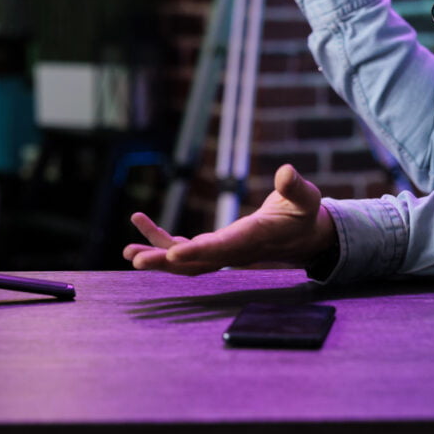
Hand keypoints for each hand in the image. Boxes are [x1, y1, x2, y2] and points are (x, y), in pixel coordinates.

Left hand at [122, 164, 336, 275]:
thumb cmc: (303, 213)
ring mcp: (223, 253)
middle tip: (136, 259)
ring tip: (128, 252)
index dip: (200, 251)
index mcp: (255, 238)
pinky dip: (163, 242)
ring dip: (157, 255)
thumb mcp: (305, 197)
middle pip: (197, 261)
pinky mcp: (216, 248)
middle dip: (165, 261)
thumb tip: (287, 171)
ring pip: (186, 261)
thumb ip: (296, 187)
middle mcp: (235, 251)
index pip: (225, 247)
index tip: (173, 254)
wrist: (304, 236)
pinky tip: (142, 228)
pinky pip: (186, 250)